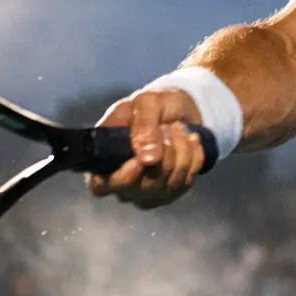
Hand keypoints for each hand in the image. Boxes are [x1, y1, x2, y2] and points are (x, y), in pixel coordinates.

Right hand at [84, 88, 208, 208]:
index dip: (123, 177)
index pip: (101, 186)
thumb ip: (143, 127)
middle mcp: (122, 183)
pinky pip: (187, 181)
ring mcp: (147, 191)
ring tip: (178, 129)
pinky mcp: (171, 192)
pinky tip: (190, 140)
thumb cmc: (152, 106)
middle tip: (167, 127)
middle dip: (163, 153)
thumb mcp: (145, 103)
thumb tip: (148, 159)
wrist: (178, 110)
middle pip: (143, 186)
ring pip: (169, 184)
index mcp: (103, 160)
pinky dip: (194, 156)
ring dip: (181, 150)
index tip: (140, 160)